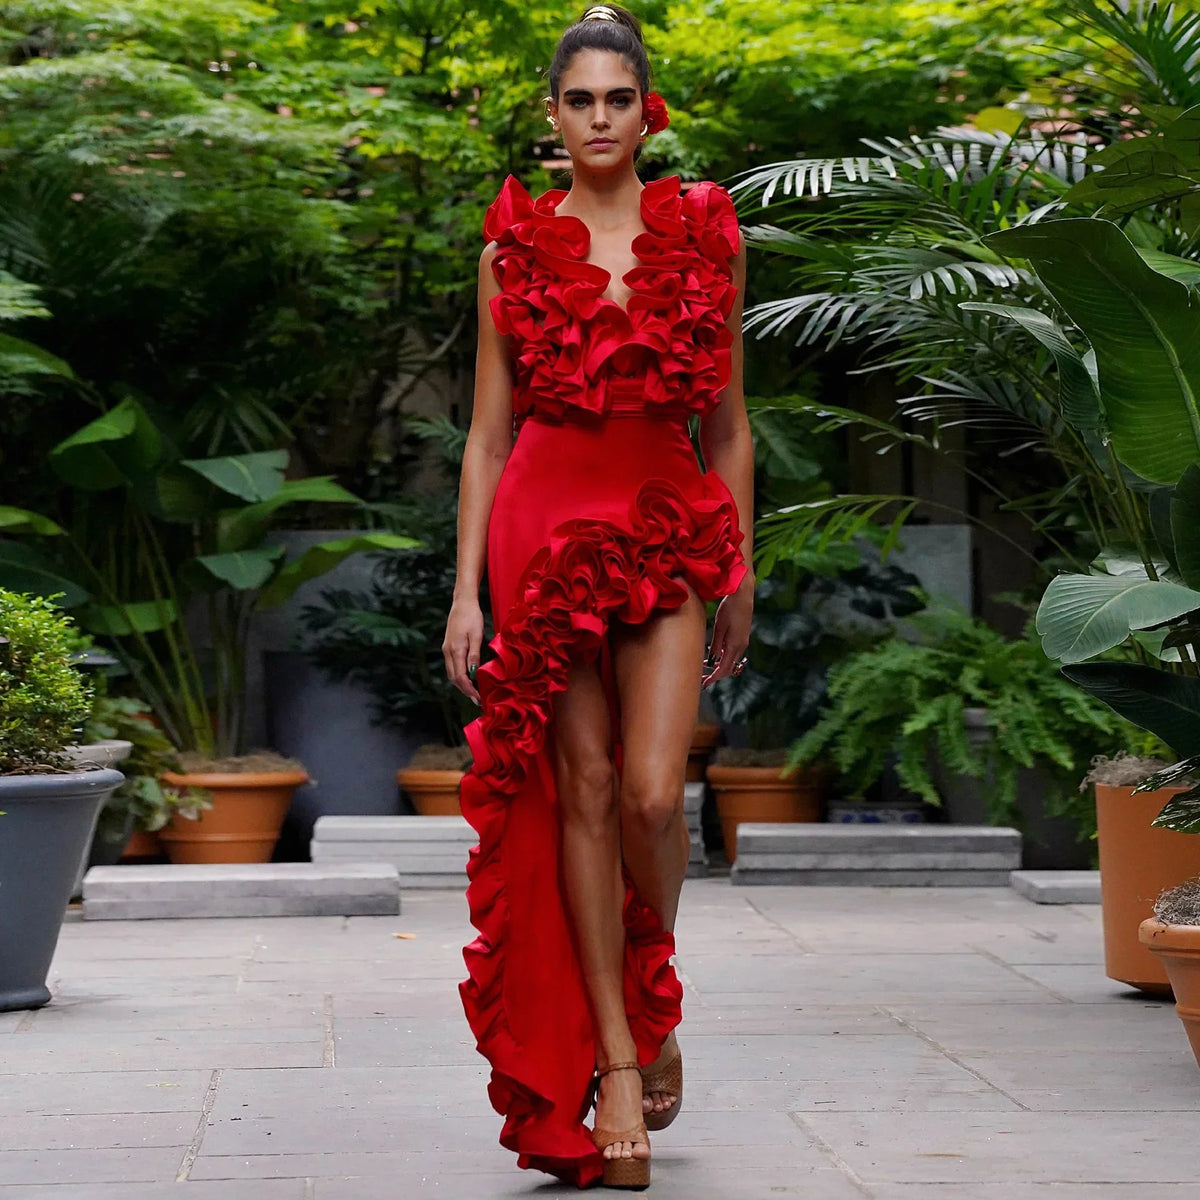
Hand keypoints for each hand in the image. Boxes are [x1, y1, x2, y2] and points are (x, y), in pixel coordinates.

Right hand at [443, 597, 484, 704]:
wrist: (462, 602)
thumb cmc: (472, 616)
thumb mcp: (477, 635)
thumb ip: (474, 655)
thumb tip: (473, 673)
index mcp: (455, 650)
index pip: (460, 677)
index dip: (469, 690)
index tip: (478, 698)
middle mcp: (448, 652)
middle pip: (454, 678)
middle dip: (465, 690)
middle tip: (477, 700)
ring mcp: (446, 649)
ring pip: (451, 673)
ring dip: (461, 684)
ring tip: (474, 692)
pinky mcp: (448, 647)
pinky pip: (452, 666)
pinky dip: (459, 676)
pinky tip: (468, 678)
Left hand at [702, 570, 753, 688]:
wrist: (743, 595)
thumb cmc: (729, 608)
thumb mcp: (719, 627)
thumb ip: (716, 644)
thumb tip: (711, 660)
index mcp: (735, 645)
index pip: (724, 669)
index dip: (714, 678)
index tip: (704, 684)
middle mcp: (741, 646)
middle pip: (729, 668)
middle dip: (716, 675)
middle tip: (703, 679)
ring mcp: (743, 642)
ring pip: (731, 661)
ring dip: (720, 666)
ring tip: (705, 667)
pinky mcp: (742, 637)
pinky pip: (733, 653)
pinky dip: (724, 658)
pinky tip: (715, 655)